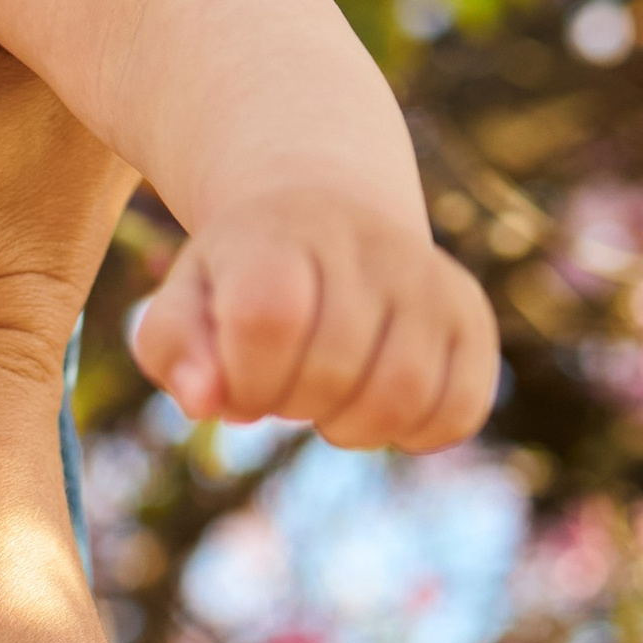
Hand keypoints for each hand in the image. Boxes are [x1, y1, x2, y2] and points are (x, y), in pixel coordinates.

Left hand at [133, 191, 499, 451]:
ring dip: (351, 427)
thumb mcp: (186, 298)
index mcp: (281, 233)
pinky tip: (376, 405)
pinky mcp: (470, 315)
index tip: (239, 381)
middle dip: (293, 404)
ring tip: (327, 398)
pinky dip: (414, 433)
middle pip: (336, 369)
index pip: (269, 321)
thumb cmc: (240, 274)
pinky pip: (461, 408)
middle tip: (281, 384)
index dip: (248, 379)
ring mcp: (427, 277)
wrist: (322, 209)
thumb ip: (172, 348)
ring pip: (403, 395)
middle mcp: (366, 244)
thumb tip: (204, 403)